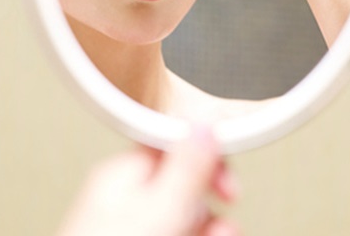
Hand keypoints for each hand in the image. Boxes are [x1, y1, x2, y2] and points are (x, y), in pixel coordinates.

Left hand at [57, 126, 238, 235]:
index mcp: (121, 174)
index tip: (228, 187)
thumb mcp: (160, 209)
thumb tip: (203, 124)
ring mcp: (125, 229)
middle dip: (208, 210)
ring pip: (181, 221)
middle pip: (182, 190)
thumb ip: (185, 167)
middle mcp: (121, 200)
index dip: (207, 163)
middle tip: (220, 229)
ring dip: (204, 231)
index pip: (172, 147)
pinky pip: (170, 234)